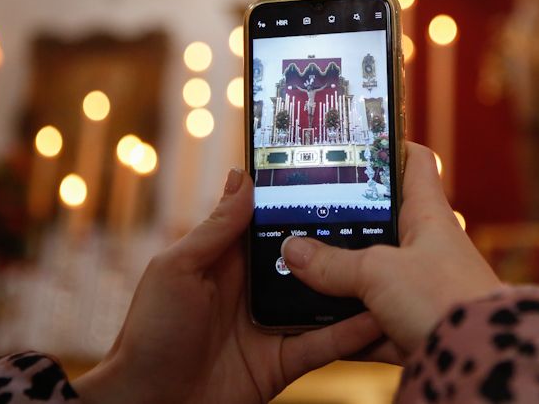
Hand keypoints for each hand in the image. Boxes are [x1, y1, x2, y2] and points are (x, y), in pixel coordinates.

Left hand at [75, 169, 382, 403]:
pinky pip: (324, 345)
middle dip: (341, 241)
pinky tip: (378, 317)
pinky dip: (351, 333)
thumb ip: (216, 228)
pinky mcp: (283, 362)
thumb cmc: (148, 334)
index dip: (301, 201)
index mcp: (230, 259)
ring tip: (391, 264)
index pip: (273, 222)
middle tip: (383, 219)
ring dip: (352, 286)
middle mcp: (257, 288)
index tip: (338, 176)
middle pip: (308, 259)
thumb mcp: (177, 270)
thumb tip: (243, 176)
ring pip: (323, 300)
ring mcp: (273, 325)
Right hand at [281, 143, 502, 354]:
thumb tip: (293, 250)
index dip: (389, 145)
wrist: (480, 363)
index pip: (415, 162)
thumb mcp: (379, 273)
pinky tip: (315, 325)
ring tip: (299, 270)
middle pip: (384, 221)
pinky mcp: (415, 326)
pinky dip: (347, 326)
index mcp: (429, 215)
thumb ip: (333, 263)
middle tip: (306, 214)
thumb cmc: (446, 300)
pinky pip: (372, 322)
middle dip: (346, 222)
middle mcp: (428, 246)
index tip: (357, 140)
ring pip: (374, 275)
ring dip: (341, 278)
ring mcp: (422, 288)